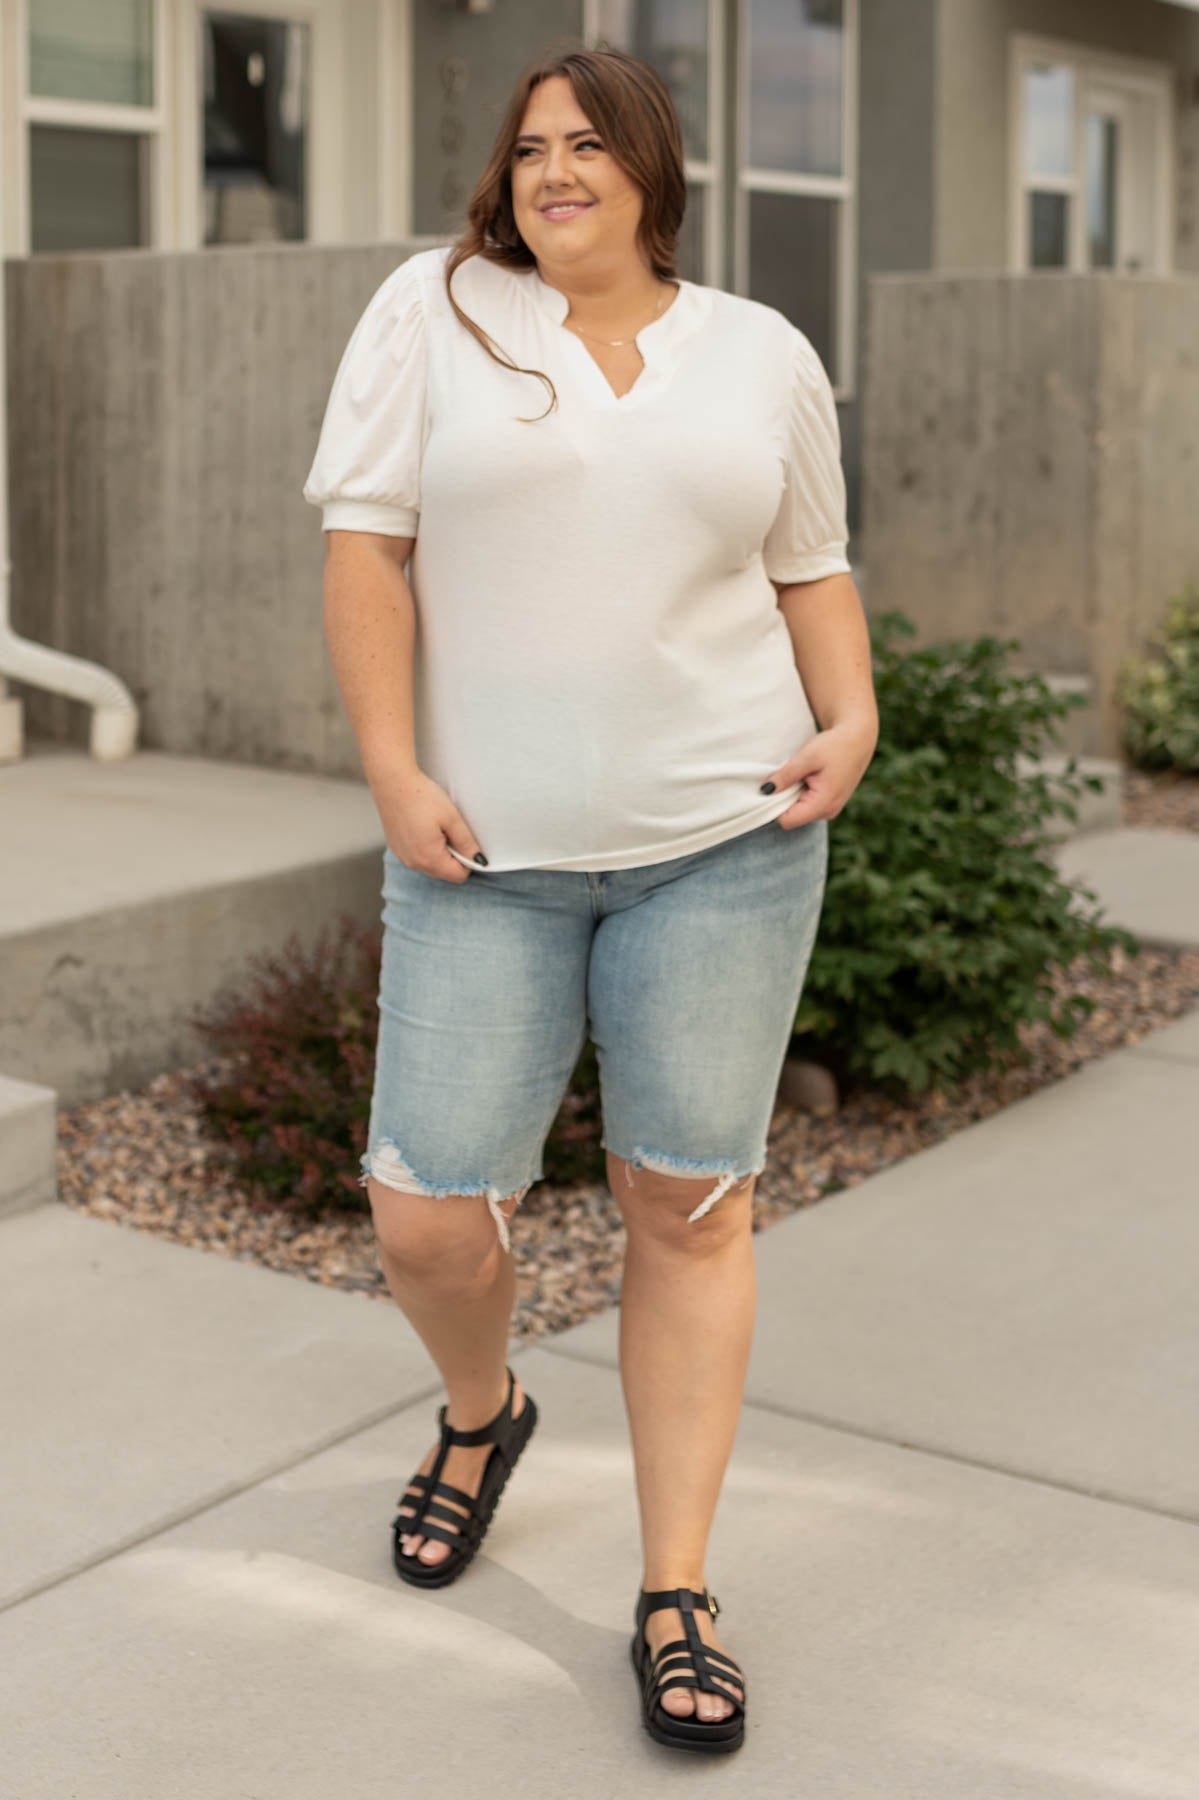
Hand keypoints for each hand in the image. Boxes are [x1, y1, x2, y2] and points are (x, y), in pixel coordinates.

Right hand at [372, 764, 486, 881]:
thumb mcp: (452, 818)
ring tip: (436, 827)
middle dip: (453, 856)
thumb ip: (467, 843)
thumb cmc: (422, 797)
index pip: (459, 876)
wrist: (392, 781)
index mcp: (430, 858)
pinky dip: (425, 847)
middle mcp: (414, 863)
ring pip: (431, 865)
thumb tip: (479, 860)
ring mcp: (403, 857)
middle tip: (450, 830)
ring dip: (439, 852)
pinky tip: (423, 827)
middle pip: (444, 872)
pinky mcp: (397, 848)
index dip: (468, 861)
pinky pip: (418, 857)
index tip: (466, 841)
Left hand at [761, 717, 878, 827]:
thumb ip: (786, 776)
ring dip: (792, 794)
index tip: (771, 786)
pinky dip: (801, 792)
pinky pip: (807, 805)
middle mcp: (828, 812)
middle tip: (787, 775)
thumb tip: (764, 790)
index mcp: (823, 804)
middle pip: (791, 817)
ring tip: (801, 774)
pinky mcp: (829, 804)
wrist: (858, 739)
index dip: (774, 806)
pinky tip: (807, 777)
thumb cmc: (834, 746)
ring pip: (798, 811)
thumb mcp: (807, 757)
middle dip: (783, 799)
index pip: (786, 820)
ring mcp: (830, 809)